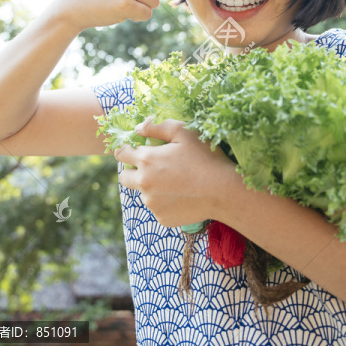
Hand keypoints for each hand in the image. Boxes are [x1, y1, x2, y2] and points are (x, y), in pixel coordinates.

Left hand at [113, 118, 235, 227]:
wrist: (224, 192)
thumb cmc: (206, 158)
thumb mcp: (185, 133)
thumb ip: (158, 127)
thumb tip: (138, 128)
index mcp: (146, 159)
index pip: (121, 154)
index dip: (127, 150)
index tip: (135, 151)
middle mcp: (144, 183)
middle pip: (124, 177)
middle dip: (133, 171)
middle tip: (153, 168)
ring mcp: (152, 203)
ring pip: (143, 193)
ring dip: (152, 188)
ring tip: (176, 183)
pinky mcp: (162, 218)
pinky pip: (157, 208)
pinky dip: (165, 202)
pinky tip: (183, 196)